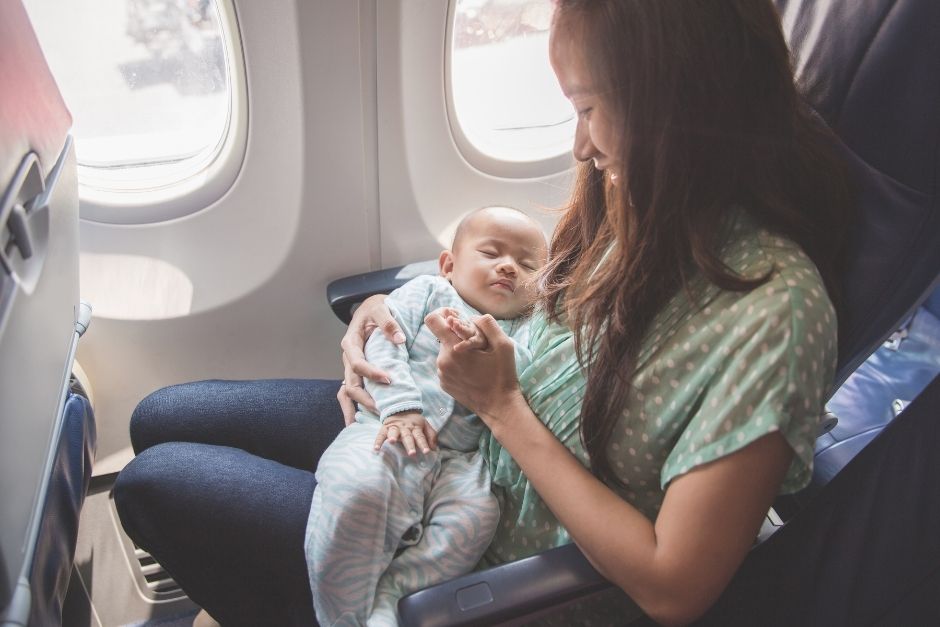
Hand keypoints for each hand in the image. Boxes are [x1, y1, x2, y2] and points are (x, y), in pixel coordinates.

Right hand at [338, 295, 404, 424]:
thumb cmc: (376, 308)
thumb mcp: (380, 308)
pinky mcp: (356, 374)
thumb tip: (399, 339)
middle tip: (384, 411)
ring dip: (359, 408)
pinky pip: (350, 393)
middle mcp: (348, 358)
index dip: (371, 373)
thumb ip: (388, 322)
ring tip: (372, 423)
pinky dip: (353, 408)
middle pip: (351, 385)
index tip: (389, 380)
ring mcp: (350, 368)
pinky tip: (360, 422)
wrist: (371, 308)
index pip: (357, 363)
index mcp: (350, 343)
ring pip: (348, 393)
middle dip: (366, 400)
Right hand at [374, 411, 437, 454]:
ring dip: (393, 436)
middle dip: (410, 445)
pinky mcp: (385, 428)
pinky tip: (376, 449)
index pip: (420, 437)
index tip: (427, 452)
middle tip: (412, 453)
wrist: (400, 408)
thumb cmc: (414, 422)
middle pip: (408, 436)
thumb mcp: (425, 425)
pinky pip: (381, 434)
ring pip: (394, 432)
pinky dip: (378, 441)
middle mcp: (405, 427)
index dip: (424, 444)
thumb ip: (431, 436)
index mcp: (416, 427)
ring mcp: (394, 427)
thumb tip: (434, 449)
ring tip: (392, 442)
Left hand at [425, 313, 523, 423]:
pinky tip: (473, 372)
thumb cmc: (503, 375)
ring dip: (458, 351)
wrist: (499, 406)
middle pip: (442, 336)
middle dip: (457, 336)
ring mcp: (441, 374)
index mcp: (454, 349)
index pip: (432, 320)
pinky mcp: (444, 384)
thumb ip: (487, 324)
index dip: (442, 313)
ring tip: (477, 361)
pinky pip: (447, 365)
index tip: (455, 317)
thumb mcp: (503, 345)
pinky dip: (457, 364)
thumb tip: (472, 317)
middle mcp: (442, 361)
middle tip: (477, 345)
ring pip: (445, 351)